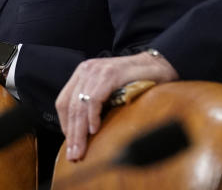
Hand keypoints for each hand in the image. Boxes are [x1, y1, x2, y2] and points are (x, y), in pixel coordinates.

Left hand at [55, 52, 177, 161]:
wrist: (157, 65)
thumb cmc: (135, 82)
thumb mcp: (109, 92)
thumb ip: (95, 105)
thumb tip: (84, 134)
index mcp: (82, 74)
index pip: (63, 102)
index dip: (65, 125)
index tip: (70, 145)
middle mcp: (86, 70)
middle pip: (69, 106)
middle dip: (71, 134)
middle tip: (74, 156)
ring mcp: (97, 71)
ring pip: (79, 105)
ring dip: (79, 131)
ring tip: (81, 150)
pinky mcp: (110, 74)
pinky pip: (94, 98)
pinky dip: (92, 116)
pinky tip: (94, 130)